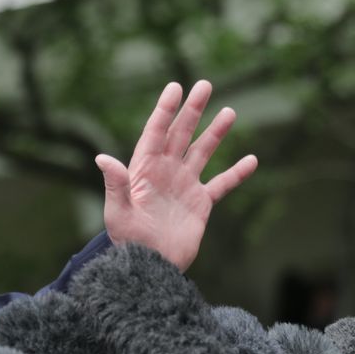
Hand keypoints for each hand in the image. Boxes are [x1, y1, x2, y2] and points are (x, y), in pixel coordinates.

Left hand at [97, 80, 257, 270]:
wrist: (150, 268)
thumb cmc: (128, 241)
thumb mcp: (118, 213)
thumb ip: (115, 184)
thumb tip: (102, 158)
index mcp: (144, 169)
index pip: (156, 132)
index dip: (165, 110)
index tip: (175, 87)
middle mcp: (165, 172)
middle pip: (181, 134)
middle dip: (192, 110)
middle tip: (205, 84)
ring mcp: (184, 186)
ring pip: (202, 152)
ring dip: (215, 133)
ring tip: (230, 111)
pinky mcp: (200, 203)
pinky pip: (222, 184)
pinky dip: (236, 173)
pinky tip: (252, 160)